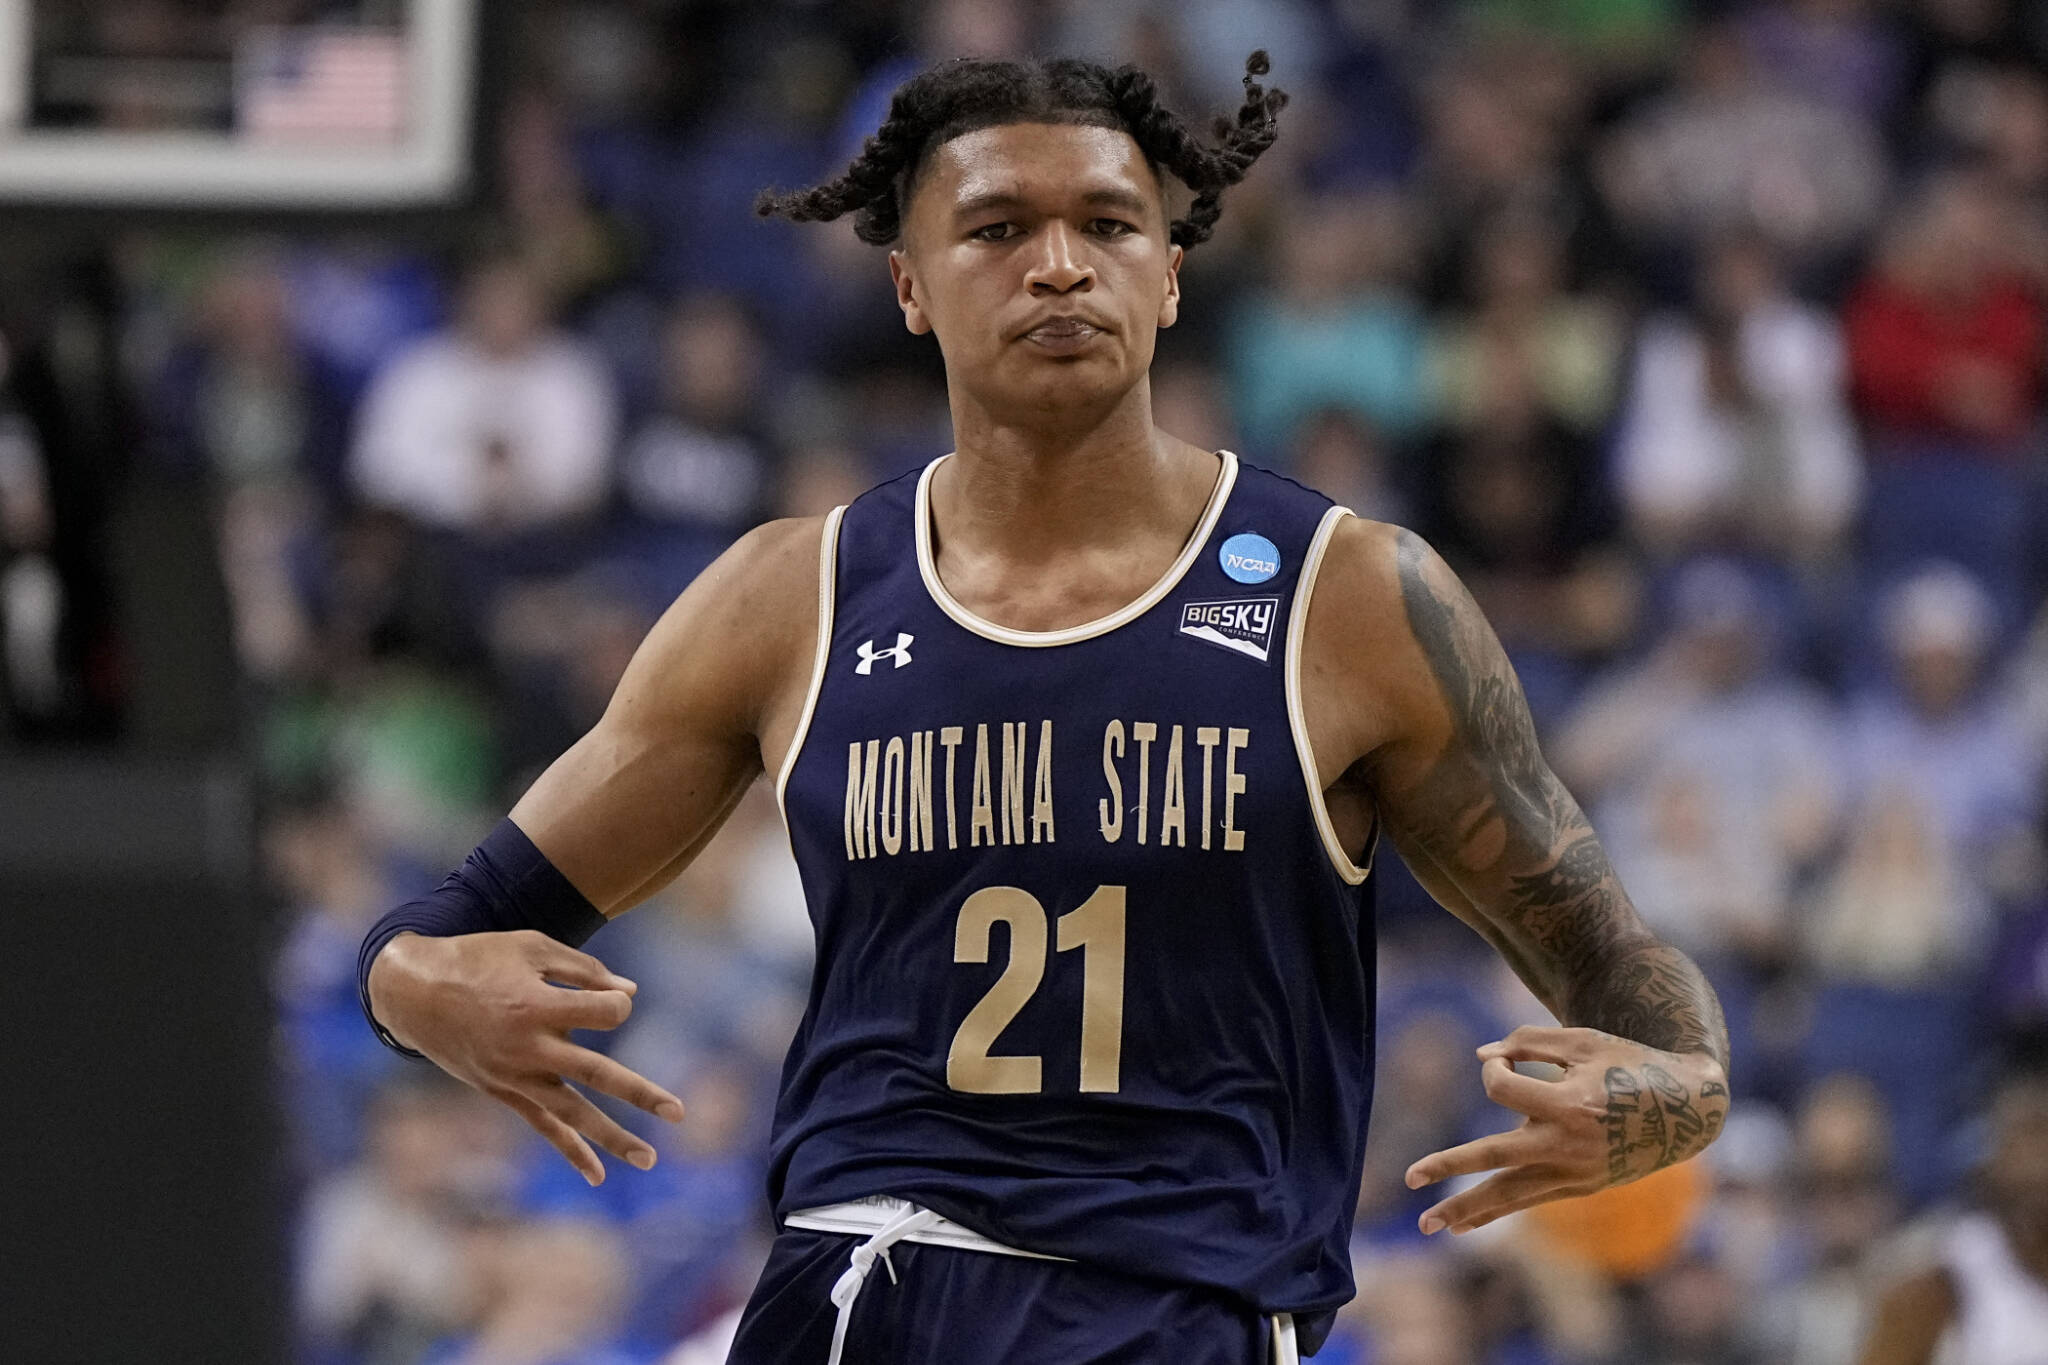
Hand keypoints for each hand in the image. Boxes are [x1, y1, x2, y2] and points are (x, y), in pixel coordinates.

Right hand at [367, 930, 685, 1185]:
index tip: (607, 997)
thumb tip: (630, 991)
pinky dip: (569, 1149)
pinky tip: (596, 1176)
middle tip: (680, 1112)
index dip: (615, 1003)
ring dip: (613, 1137)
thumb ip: (584, 970)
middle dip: (641, 1093)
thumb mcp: (532, 948)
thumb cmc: (479, 958)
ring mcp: (514, 1076)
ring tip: (650, 1158)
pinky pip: (541, 1125)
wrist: (413, 992)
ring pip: (572, 1113)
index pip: (605, 1014)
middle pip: (597, 1074)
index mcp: (536, 1007)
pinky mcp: (503, 1091)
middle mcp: (528, 1049)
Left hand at [1404, 1025, 1728, 1235]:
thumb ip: (1528, 1042)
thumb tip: (1482, 1057)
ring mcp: (1576, 1172)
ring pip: (1511, 1194)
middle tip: (1409, 1177)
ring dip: (1467, 1208)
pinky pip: (1529, 1202)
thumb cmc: (1630, 1063)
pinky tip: (1465, 1225)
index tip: (1504, 1063)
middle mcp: (1570, 1145)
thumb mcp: (1582, 1041)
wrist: (1688, 1109)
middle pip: (1495, 1157)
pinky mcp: (1580, 1187)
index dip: (1495, 1071)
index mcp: (1571, 1104)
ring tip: (1429, 1224)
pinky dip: (1497, 1211)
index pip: (1502, 1091)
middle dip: (1449, 1166)